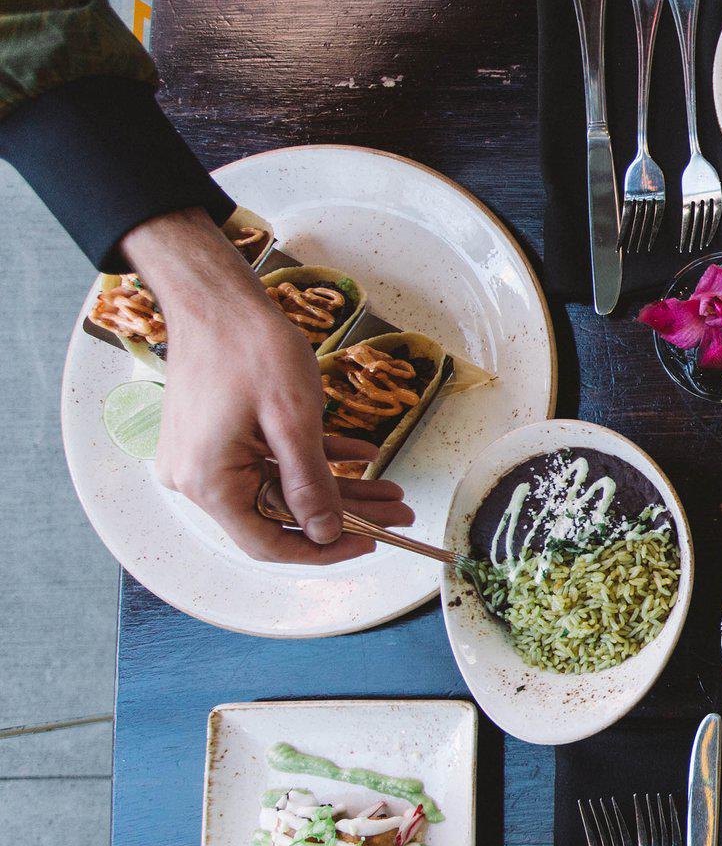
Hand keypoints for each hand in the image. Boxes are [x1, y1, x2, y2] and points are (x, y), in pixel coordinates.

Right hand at [122, 209, 411, 563]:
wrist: (216, 296)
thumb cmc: (249, 348)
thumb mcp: (293, 421)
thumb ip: (309, 483)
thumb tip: (326, 533)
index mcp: (208, 483)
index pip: (268, 544)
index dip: (323, 549)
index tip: (371, 543)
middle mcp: (198, 478)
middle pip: (281, 515)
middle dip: (346, 514)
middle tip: (400, 513)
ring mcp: (205, 457)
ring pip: (283, 488)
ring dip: (339, 487)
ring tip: (393, 489)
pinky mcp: (217, 437)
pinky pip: (270, 461)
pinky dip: (315, 458)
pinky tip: (362, 454)